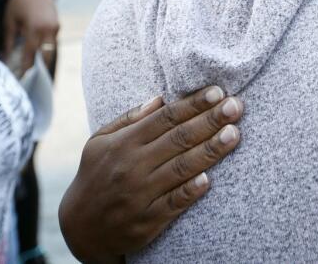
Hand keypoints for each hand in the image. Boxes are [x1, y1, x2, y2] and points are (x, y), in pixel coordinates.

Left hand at [3, 0, 59, 74]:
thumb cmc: (17, 3)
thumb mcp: (9, 22)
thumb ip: (10, 42)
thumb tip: (7, 59)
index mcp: (35, 27)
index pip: (31, 53)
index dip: (27, 67)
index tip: (22, 79)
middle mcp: (49, 28)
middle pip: (46, 55)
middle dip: (38, 68)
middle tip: (29, 79)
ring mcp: (56, 27)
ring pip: (51, 50)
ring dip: (43, 60)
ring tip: (35, 72)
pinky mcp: (58, 25)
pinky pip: (52, 42)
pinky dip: (46, 50)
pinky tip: (39, 58)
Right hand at [59, 87, 243, 263]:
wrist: (81, 227)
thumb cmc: (96, 175)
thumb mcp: (99, 142)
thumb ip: (129, 119)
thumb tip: (160, 99)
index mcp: (124, 143)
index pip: (165, 118)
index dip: (193, 104)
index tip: (217, 91)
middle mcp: (133, 166)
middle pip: (179, 138)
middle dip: (210, 120)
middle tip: (236, 106)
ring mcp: (140, 194)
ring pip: (181, 168)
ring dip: (211, 150)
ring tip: (234, 134)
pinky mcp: (147, 221)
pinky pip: (173, 204)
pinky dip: (190, 191)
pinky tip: (209, 179)